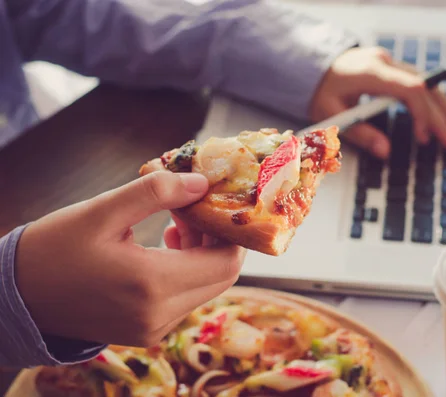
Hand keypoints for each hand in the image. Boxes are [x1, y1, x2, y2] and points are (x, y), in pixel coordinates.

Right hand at [15, 171, 245, 346]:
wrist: (16, 297)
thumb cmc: (54, 249)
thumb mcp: (102, 210)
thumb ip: (156, 193)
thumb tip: (201, 183)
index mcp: (152, 285)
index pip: (226, 262)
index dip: (229, 230)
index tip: (210, 202)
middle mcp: (159, 315)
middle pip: (222, 275)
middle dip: (216, 238)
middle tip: (192, 208)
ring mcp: (154, 328)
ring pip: (206, 287)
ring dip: (202, 252)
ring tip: (177, 222)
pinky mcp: (148, 331)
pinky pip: (186, 298)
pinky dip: (187, 270)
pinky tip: (166, 246)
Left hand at [310, 46, 445, 158]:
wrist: (311, 64)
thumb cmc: (319, 91)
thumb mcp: (331, 115)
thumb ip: (359, 132)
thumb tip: (386, 152)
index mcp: (370, 71)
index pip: (409, 89)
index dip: (422, 114)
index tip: (424, 140)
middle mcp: (386, 62)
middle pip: (425, 88)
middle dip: (441, 119)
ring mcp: (391, 62)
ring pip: (428, 84)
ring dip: (444, 110)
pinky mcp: (393, 67)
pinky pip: (420, 83)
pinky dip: (434, 101)